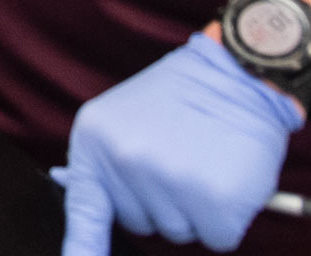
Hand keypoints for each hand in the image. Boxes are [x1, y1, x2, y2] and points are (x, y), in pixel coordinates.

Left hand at [52, 33, 302, 254]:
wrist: (237, 73)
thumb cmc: (181, 98)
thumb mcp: (122, 118)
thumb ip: (105, 164)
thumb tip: (72, 198)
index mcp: (96, 140)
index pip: (83, 212)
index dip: (82, 252)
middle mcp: (126, 161)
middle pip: (141, 224)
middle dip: (164, 202)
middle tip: (181, 157)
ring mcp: (169, 181)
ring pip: (180, 232)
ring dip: (196, 208)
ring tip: (204, 159)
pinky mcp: (215, 200)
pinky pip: (218, 238)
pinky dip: (229, 218)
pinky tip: (228, 176)